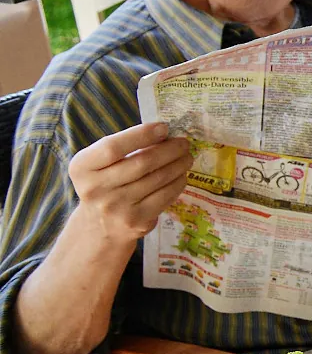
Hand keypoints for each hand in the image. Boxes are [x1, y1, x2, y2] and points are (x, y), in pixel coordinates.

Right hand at [67, 122, 191, 247]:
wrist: (99, 226)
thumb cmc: (105, 185)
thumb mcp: (99, 165)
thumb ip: (123, 148)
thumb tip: (164, 133)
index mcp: (81, 168)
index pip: (112, 148)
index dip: (142, 135)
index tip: (164, 127)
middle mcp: (94, 189)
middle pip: (142, 163)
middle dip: (169, 149)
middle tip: (184, 143)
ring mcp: (116, 207)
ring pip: (158, 178)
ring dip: (178, 164)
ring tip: (186, 157)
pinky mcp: (136, 221)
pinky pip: (166, 195)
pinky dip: (178, 182)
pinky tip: (181, 175)